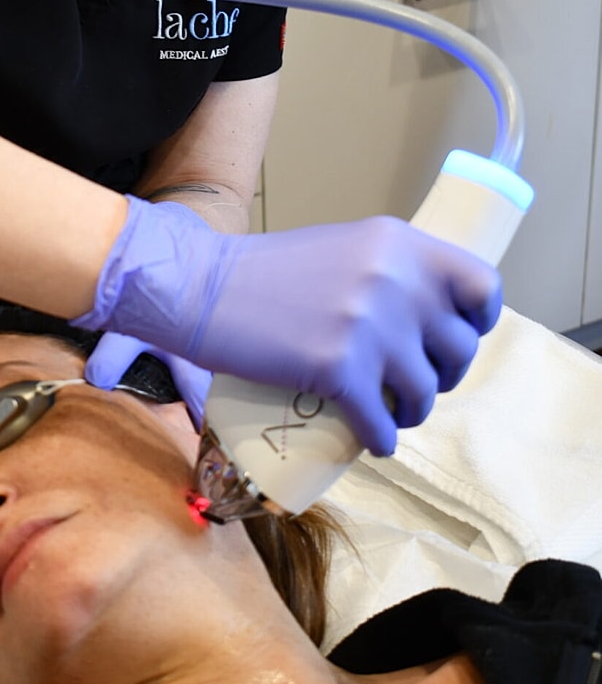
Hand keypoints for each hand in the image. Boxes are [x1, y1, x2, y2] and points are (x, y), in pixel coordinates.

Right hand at [74, 198, 501, 455]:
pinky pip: (383, 423)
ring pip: (424, 393)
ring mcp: (370, 325)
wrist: (201, 287)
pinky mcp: (340, 369)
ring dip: (411, 412)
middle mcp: (396, 279)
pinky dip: (381, 439)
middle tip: (413, 384)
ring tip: (390, 413)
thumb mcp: (343, 249)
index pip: (482, 286)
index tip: (452, 338)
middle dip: (441, 375)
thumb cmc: (264, 272)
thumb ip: (388, 273)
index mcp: (400, 244)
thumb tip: (430, 318)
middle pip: (459, 349)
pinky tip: (371, 439)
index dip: (476, 321)